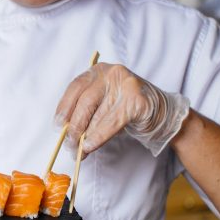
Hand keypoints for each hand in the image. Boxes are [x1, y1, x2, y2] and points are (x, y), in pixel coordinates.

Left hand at [55, 62, 189, 156]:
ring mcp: (126, 85)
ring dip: (86, 135)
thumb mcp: (103, 104)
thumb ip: (85, 112)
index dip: (64, 107)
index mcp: (99, 71)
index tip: (57, 125)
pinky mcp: (138, 101)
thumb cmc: (126, 109)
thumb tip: (65, 132)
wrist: (161, 113)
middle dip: (74, 125)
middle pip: (85, 100)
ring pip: (98, 113)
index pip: (75, 87)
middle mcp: (112, 73)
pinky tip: (92, 145)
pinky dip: (100, 136)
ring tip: (80, 149)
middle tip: (69, 143)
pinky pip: (113, 122)